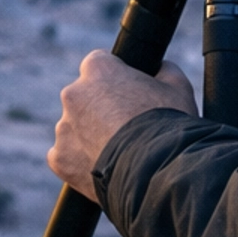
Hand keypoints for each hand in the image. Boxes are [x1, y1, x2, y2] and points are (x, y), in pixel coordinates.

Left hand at [48, 50, 197, 202]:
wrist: (156, 172)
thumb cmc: (169, 125)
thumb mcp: (178, 87)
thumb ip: (164, 71)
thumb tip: (161, 68)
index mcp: (98, 68)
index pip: (100, 64)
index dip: (117, 79)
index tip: (128, 95)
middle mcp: (73, 94)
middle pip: (84, 98)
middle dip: (100, 109)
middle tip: (125, 128)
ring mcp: (64, 128)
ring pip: (75, 128)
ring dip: (90, 136)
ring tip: (118, 152)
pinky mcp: (59, 158)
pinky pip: (68, 156)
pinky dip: (81, 162)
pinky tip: (105, 167)